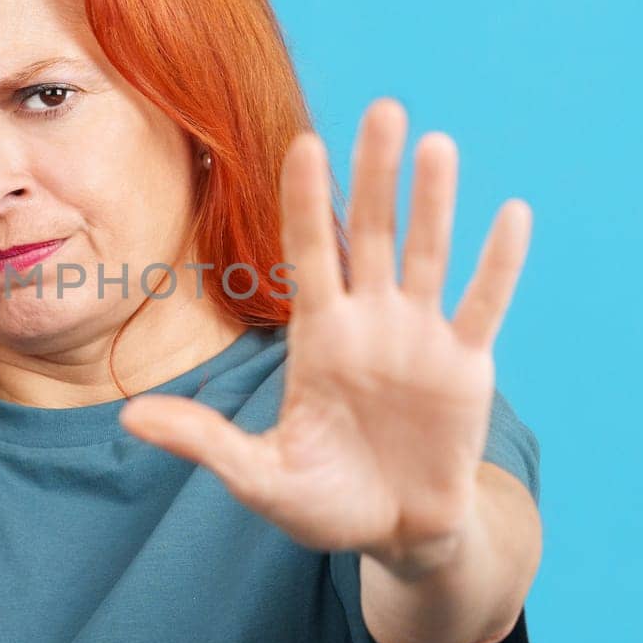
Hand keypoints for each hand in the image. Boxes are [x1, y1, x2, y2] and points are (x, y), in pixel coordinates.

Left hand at [118, 97, 531, 574]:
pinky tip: (511, 213)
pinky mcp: (466, 367)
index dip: (306, 202)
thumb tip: (131, 420)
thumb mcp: (259, 477)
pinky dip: (499, 264)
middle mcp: (369, 323)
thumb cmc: (322, 502)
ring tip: (437, 144)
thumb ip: (204, 442)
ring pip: (427, 257)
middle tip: (383, 109)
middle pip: (372, 235)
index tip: (304, 145)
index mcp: (317, 338)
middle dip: (375, 175)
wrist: (396, 532)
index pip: (309, 254)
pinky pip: (484, 306)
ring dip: (435, 204)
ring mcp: (420, 338)